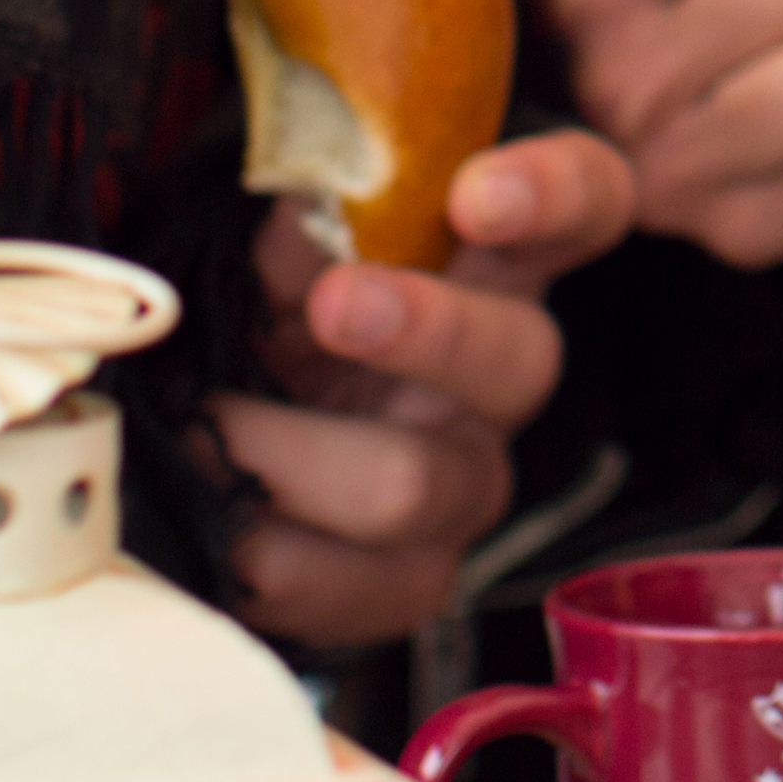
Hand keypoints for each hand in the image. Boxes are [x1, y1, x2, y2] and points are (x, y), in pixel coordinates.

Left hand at [218, 128, 630, 648]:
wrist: (198, 434)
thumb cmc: (256, 313)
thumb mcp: (276, 242)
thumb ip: (303, 215)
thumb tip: (313, 197)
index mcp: (491, 260)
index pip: (584, 202)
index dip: (553, 194)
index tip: (476, 195)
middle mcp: (498, 373)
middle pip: (521, 358)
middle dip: (429, 331)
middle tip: (336, 304)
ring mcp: (464, 484)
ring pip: (412, 486)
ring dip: (279, 452)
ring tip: (199, 423)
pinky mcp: (409, 581)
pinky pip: (357, 587)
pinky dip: (260, 548)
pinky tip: (214, 510)